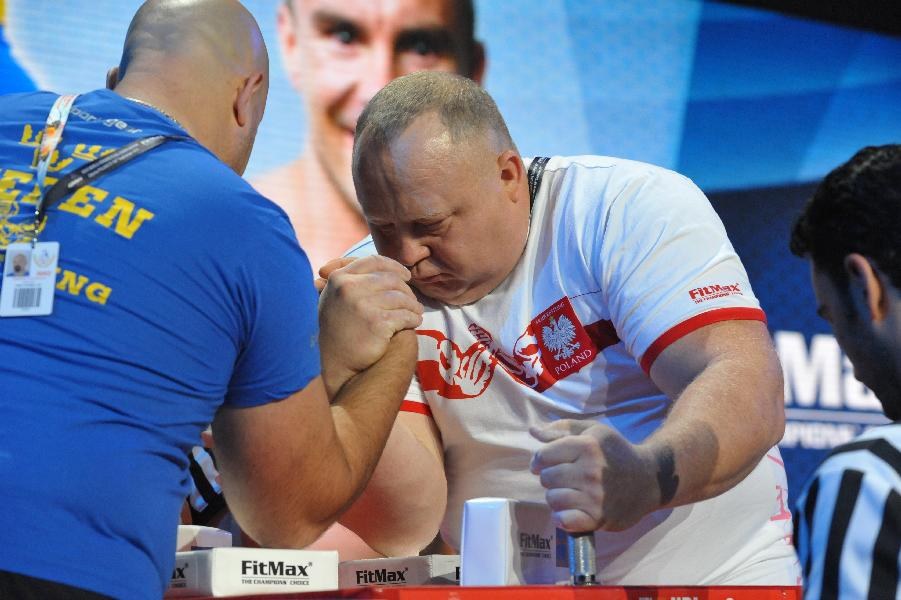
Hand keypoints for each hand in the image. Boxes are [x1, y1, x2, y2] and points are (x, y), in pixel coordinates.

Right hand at [319, 255, 422, 394]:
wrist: (335, 363)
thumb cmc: (338, 329)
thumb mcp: (334, 298)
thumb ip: (351, 279)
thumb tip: (378, 266)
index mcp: (339, 278)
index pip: (373, 261)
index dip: (394, 267)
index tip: (405, 276)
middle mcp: (349, 288)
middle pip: (391, 279)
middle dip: (406, 290)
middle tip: (412, 300)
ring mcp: (363, 305)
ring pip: (401, 297)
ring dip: (413, 305)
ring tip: (417, 312)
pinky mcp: (377, 323)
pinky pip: (405, 315)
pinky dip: (413, 318)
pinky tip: (414, 322)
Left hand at [529, 420, 661, 531]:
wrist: (650, 479)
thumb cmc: (616, 452)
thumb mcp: (593, 432)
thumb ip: (562, 429)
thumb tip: (533, 430)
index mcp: (587, 446)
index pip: (542, 456)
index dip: (540, 460)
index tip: (547, 463)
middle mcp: (590, 471)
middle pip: (546, 478)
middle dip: (550, 478)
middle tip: (565, 478)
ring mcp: (595, 496)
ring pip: (552, 499)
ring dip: (556, 497)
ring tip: (570, 493)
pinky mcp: (598, 518)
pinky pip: (563, 521)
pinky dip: (562, 518)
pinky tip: (570, 511)